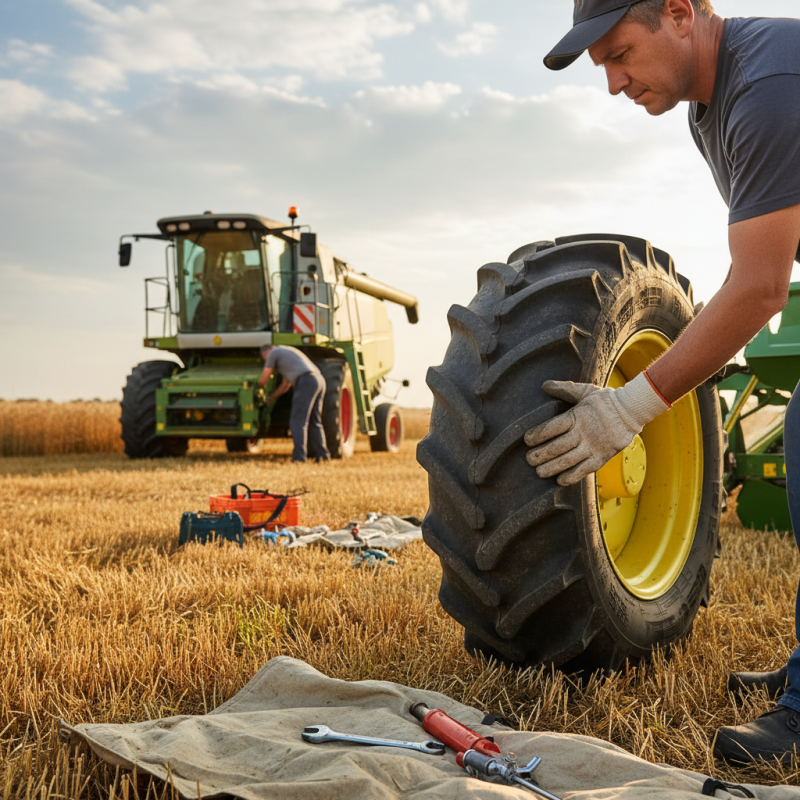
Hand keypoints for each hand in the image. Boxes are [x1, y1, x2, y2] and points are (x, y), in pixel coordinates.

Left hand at [524, 372, 668, 485]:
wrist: (632, 410)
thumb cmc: (605, 400)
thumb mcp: (584, 391)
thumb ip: (564, 389)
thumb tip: (544, 385)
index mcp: (576, 416)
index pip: (552, 427)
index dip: (538, 435)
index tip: (527, 440)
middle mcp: (583, 433)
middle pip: (557, 446)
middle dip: (540, 455)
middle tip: (529, 460)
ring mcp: (593, 446)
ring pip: (568, 460)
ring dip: (552, 467)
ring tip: (539, 472)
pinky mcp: (602, 457)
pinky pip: (585, 470)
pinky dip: (572, 476)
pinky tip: (560, 480)